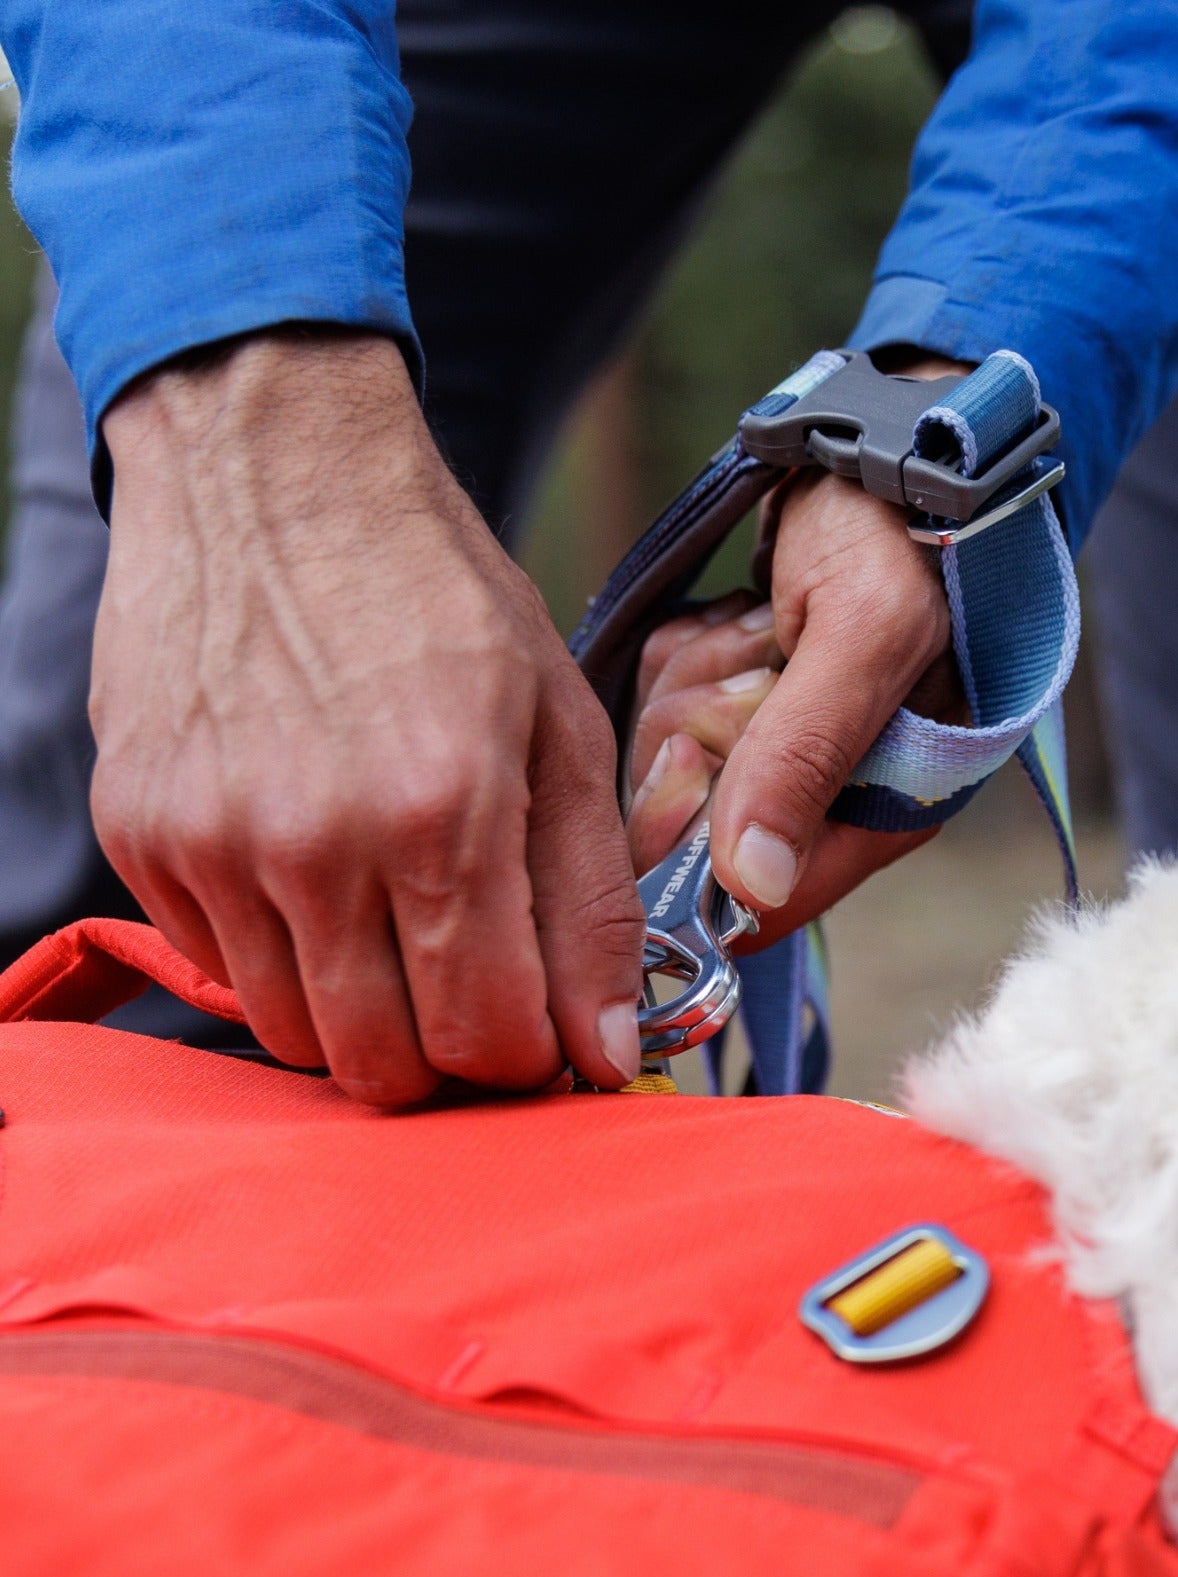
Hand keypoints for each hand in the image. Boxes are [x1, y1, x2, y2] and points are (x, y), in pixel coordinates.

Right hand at [93, 331, 644, 1103]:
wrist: (274, 474)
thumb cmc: (443, 602)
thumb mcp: (564, 732)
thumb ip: (593, 903)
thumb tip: (606, 1050)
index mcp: (442, 813)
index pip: (487, 1040)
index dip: (530, 1056)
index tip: (543, 1025)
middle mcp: (314, 844)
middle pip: (385, 1069)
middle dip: (448, 1058)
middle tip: (472, 992)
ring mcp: (210, 843)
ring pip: (296, 1039)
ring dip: (361, 1018)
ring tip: (396, 930)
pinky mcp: (138, 834)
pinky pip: (218, 970)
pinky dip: (279, 959)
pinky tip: (317, 878)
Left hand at [638, 357, 971, 942]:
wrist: (908, 432)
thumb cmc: (909, 525)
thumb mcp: (864, 629)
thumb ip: (806, 754)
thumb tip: (756, 886)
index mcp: (892, 810)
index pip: (760, 901)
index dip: (699, 847)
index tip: (694, 756)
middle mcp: (843, 800)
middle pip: (702, 828)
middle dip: (705, 730)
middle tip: (755, 648)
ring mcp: (796, 753)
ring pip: (680, 761)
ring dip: (697, 679)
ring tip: (760, 619)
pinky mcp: (760, 705)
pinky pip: (678, 706)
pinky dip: (693, 652)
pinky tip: (742, 614)